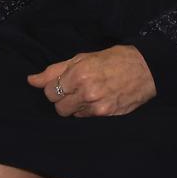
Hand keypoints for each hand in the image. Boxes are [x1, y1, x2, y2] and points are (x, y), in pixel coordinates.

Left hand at [28, 46, 156, 117]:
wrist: (146, 69)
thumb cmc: (113, 59)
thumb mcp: (82, 58)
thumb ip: (55, 70)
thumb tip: (31, 80)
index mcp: (78, 74)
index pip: (49, 91)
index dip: (54, 88)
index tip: (63, 83)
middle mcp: (86, 92)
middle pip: (58, 107)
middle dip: (63, 99)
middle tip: (75, 89)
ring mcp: (97, 106)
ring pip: (71, 115)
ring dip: (75, 106)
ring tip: (87, 94)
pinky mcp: (107, 116)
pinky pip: (85, 119)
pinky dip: (87, 112)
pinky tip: (97, 100)